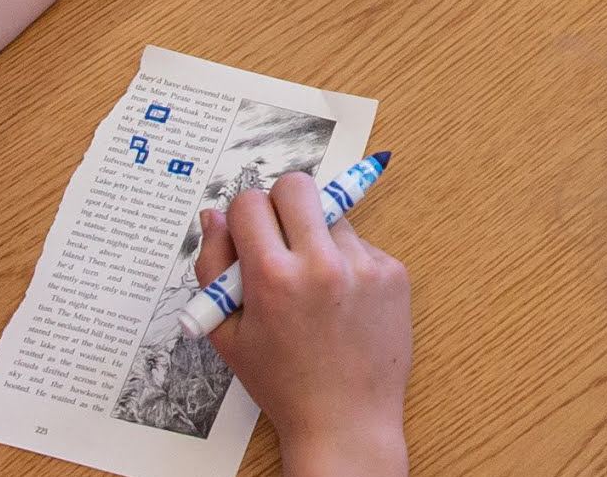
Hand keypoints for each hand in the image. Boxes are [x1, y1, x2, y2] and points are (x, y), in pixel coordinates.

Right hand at [198, 177, 411, 476]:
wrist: (345, 421)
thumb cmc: (281, 382)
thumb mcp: (228, 333)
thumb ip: (213, 267)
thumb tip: (214, 215)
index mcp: (272, 277)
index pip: (251, 202)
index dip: (244, 216)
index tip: (249, 234)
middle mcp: (320, 264)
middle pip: (297, 185)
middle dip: (282, 203)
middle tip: (280, 236)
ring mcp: (363, 267)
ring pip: (331, 217)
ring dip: (317, 238)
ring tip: (314, 289)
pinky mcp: (393, 273)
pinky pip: (361, 245)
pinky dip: (347, 262)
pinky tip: (341, 304)